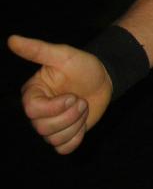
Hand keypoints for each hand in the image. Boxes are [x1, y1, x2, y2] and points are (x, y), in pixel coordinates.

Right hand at [8, 35, 112, 153]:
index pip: (32, 110)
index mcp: (33, 93)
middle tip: (81, 100)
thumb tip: (12, 39)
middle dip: (69, 115)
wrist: (104, 78)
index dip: (54, 107)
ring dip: (76, 124)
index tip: (72, 96)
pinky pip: (63, 148)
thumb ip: (37, 50)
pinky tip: (83, 123)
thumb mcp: (63, 55)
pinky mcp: (64, 135)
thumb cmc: (83, 65)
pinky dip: (76, 138)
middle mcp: (38, 112)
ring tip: (83, 106)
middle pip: (42, 128)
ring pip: (53, 139)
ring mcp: (50, 125)